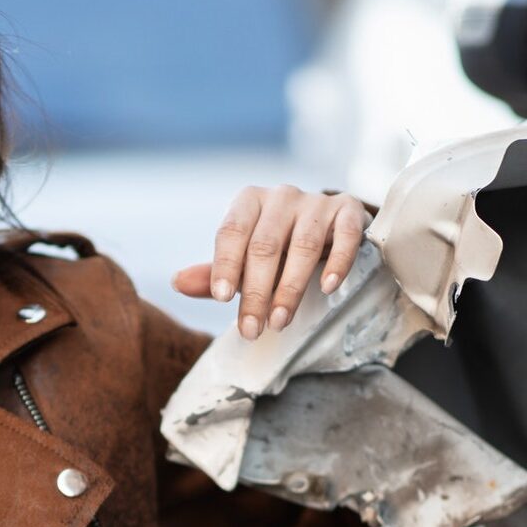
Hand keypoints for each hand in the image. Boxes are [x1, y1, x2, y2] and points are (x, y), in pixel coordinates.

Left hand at [171, 185, 368, 339]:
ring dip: (290, 288)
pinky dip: (337, 262)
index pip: (232, 231)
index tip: (222, 299)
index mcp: (249, 202)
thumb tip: (177, 283)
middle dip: (256, 292)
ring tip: (279, 322)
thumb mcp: (244, 260)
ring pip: (303, 245)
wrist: (327, 227)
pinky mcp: (348, 211)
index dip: (225, 265)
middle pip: (265, 245)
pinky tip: (328, 288)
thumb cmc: (278, 248)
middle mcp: (281, 196)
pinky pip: (345, 234)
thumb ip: (215, 273)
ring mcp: (317, 202)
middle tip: (251, 329)